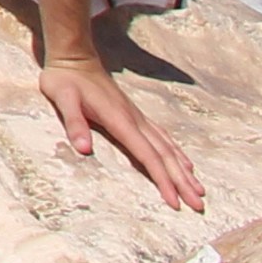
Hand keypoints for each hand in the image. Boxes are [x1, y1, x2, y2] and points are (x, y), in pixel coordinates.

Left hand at [39, 55, 204, 210]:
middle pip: (165, 156)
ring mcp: (138, 117)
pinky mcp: (136, 115)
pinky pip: (163, 138)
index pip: (147, 155)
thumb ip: (74, 122)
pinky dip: (177, 153)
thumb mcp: (62, 98)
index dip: (162, 179)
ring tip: (199, 190)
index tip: (175, 201)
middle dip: (182, 182)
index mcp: (120, 120)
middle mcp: (135, 120)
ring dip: (184, 170)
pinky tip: (185, 163)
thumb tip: (84, 150)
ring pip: (168, 148)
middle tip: (199, 205)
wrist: (75, 57)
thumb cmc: (65, 80)